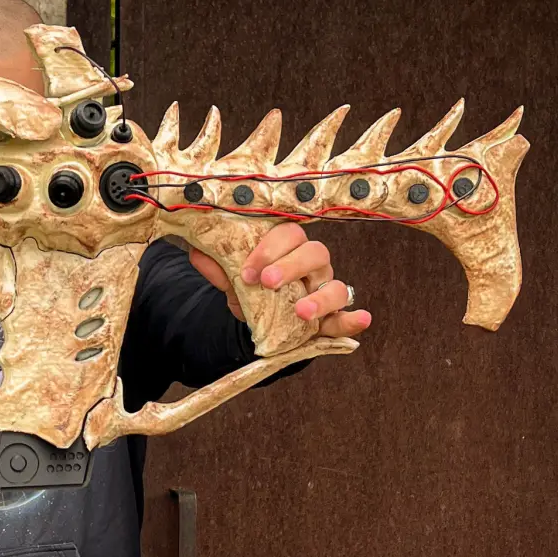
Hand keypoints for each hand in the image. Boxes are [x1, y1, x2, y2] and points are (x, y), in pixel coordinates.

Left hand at [190, 223, 371, 338]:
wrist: (259, 323)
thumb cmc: (252, 291)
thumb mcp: (233, 280)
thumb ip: (218, 268)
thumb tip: (197, 253)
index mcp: (289, 247)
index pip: (288, 234)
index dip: (270, 249)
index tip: (247, 271)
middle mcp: (313, 264)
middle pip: (316, 252)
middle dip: (291, 266)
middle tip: (267, 283)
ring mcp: (326, 289)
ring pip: (335, 285)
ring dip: (320, 297)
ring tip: (301, 312)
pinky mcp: (333, 317)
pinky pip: (348, 316)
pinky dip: (354, 319)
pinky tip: (361, 319)